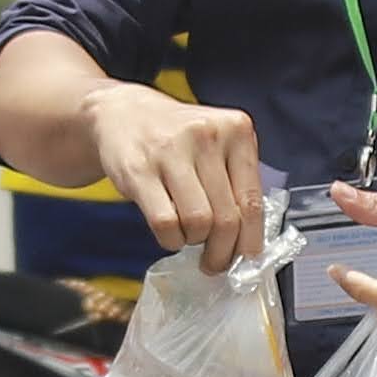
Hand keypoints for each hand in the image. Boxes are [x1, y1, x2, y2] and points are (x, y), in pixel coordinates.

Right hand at [88, 83, 263, 270]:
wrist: (123, 113)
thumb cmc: (176, 138)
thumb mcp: (217, 145)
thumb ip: (236, 183)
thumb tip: (248, 241)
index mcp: (236, 129)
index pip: (253, 201)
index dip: (250, 240)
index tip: (245, 259)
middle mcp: (207, 136)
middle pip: (227, 218)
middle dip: (221, 252)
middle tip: (214, 263)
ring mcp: (171, 151)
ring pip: (198, 223)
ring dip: (194, 243)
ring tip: (188, 238)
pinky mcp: (139, 169)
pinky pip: (165, 223)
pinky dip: (170, 239)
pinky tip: (170, 233)